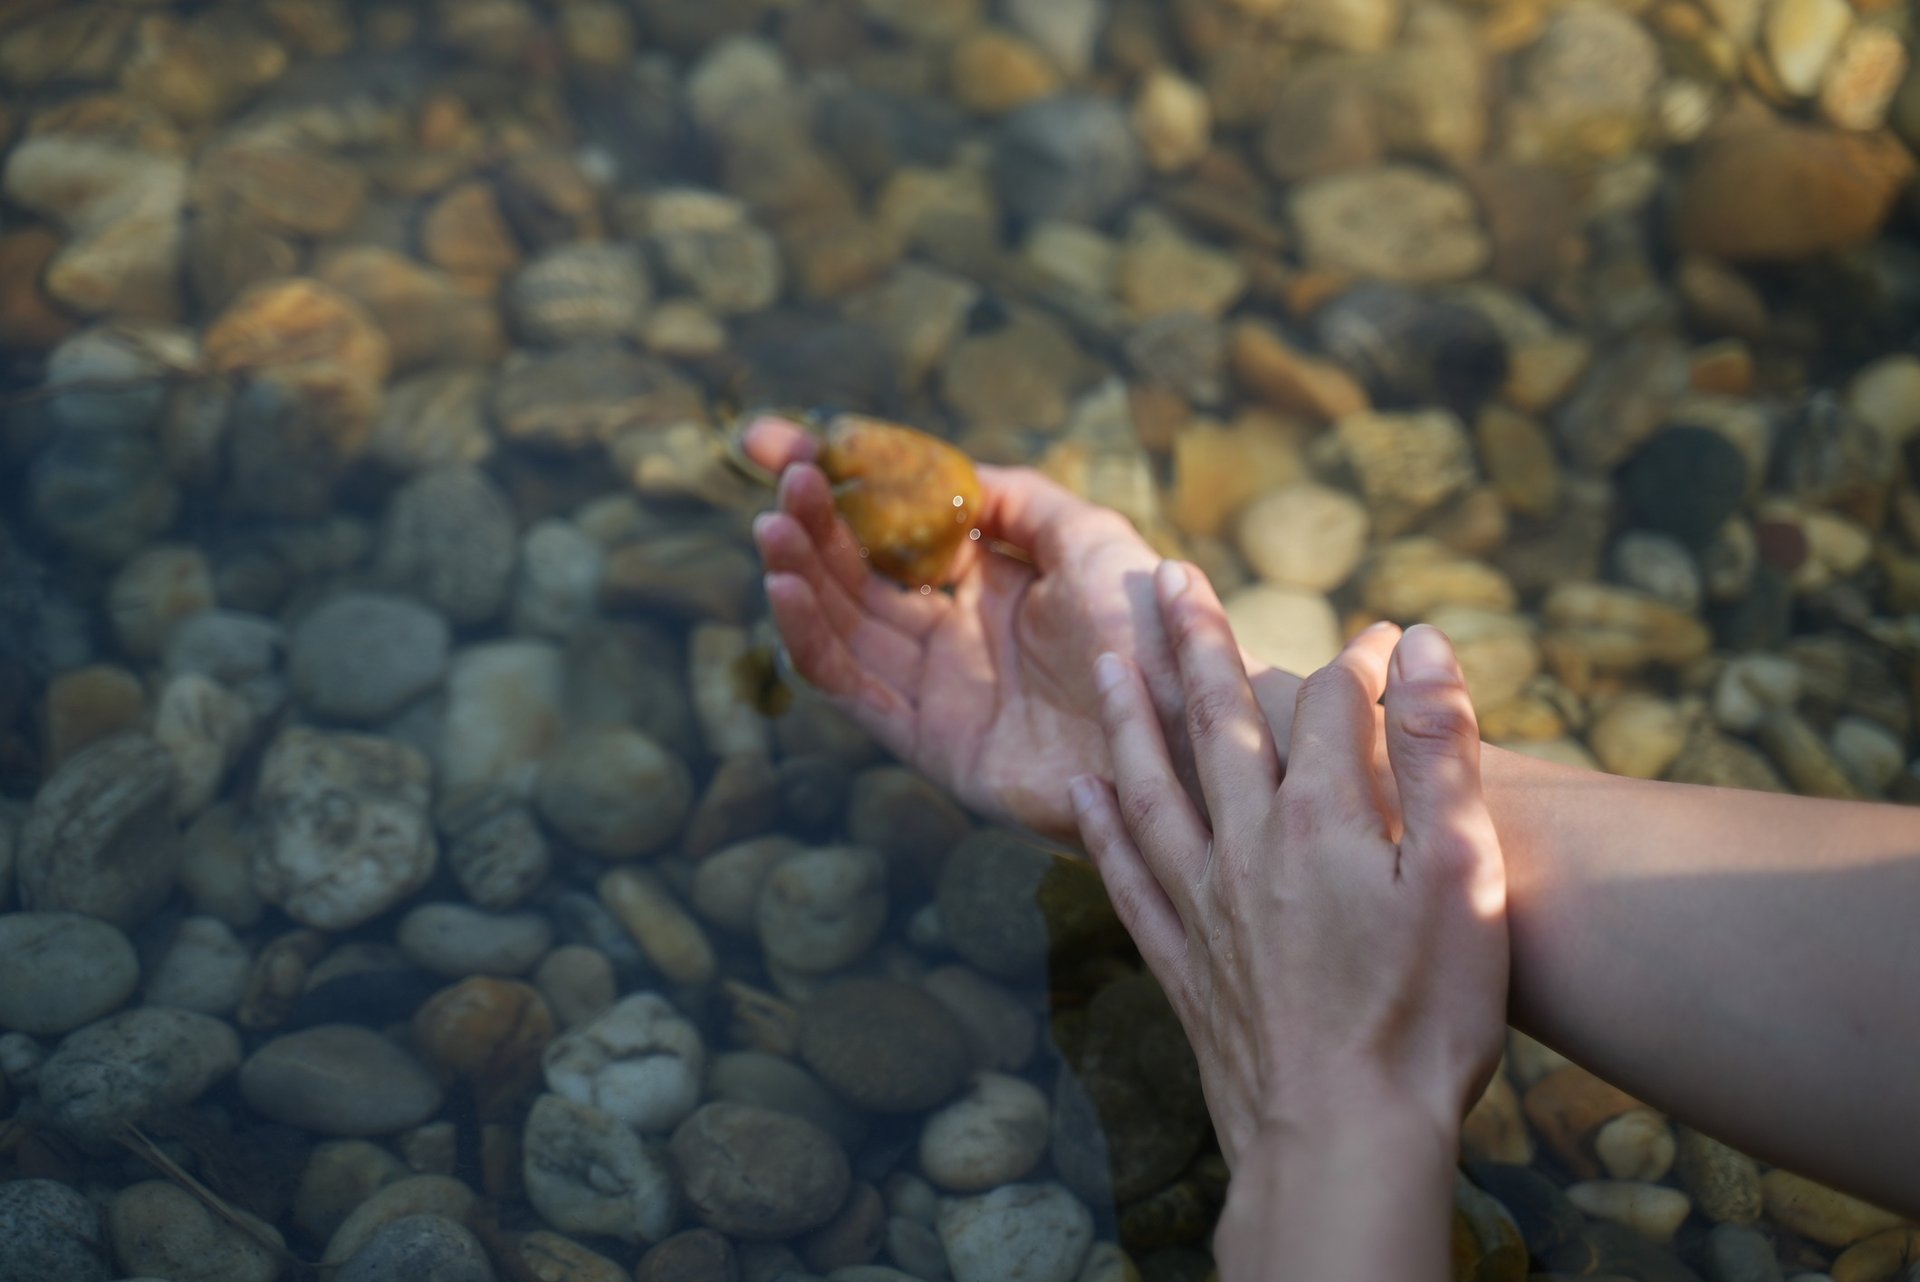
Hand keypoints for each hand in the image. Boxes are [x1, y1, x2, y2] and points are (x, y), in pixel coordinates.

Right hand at [744, 415, 1190, 840]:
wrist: (1189, 725)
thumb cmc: (1155, 629)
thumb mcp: (1089, 538)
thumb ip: (1018, 500)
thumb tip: (950, 472)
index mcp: (989, 585)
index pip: (891, 528)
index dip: (835, 485)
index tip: (776, 440)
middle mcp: (954, 635)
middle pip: (856, 573)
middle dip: (813, 521)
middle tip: (781, 474)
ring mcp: (937, 690)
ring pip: (843, 624)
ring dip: (801, 572)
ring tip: (773, 523)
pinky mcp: (929, 742)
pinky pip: (853, 686)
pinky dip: (813, 639)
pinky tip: (788, 588)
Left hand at [1067, 561, 1508, 1166]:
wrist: (1343, 1138)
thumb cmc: (1424, 1016)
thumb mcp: (1463, 876)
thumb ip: (1441, 753)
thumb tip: (1421, 644)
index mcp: (1323, 819)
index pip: (1332, 705)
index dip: (1362, 661)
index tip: (1388, 637)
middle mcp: (1246, 845)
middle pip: (1215, 720)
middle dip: (1195, 641)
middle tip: (1166, 576)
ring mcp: (1204, 903)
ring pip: (1152, 781)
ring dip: (1128, 712)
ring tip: (1107, 657)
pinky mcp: (1182, 961)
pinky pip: (1127, 874)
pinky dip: (1102, 826)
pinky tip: (1085, 791)